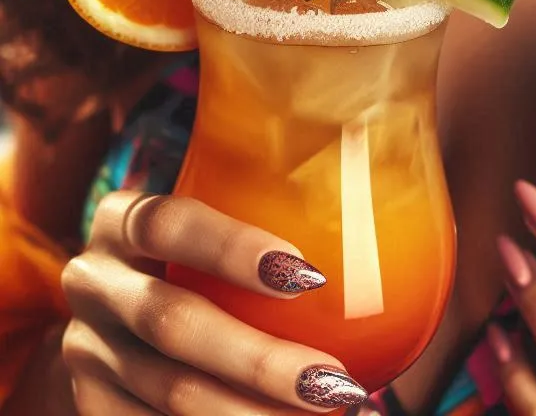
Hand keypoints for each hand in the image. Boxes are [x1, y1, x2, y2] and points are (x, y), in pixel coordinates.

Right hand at [60, 191, 366, 413]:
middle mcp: (96, 282)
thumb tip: (394, 194)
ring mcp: (87, 352)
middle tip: (336, 384)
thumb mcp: (216, 211)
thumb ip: (278, 203)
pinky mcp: (92, 406)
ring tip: (331, 413)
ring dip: (251, 415)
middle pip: (174, 325)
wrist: (123, 302)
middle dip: (259, 361)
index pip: (169, 223)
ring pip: (167, 394)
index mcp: (123, 218)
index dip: (233, 249)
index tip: (311, 276)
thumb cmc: (205, 246)